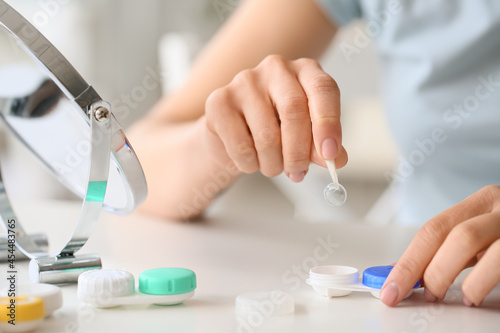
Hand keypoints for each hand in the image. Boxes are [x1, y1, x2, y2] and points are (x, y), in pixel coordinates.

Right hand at [201, 55, 347, 181]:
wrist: (231, 137)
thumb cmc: (275, 132)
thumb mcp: (306, 138)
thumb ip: (322, 147)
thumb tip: (336, 160)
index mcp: (305, 70)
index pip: (323, 89)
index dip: (328, 123)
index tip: (330, 154)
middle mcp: (276, 68)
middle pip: (294, 110)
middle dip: (298, 152)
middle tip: (298, 173)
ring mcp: (244, 81)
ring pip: (267, 134)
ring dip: (273, 164)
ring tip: (273, 168)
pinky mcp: (219, 101)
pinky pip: (241, 145)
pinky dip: (250, 164)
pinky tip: (250, 161)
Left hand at [381, 185, 499, 306]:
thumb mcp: (477, 233)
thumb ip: (445, 250)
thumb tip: (401, 275)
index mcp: (481, 201)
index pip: (433, 230)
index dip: (408, 263)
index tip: (391, 290)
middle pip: (459, 237)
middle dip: (435, 273)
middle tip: (427, 295)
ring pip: (494, 254)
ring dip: (471, 283)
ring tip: (464, 298)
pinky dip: (491, 284)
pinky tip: (483, 296)